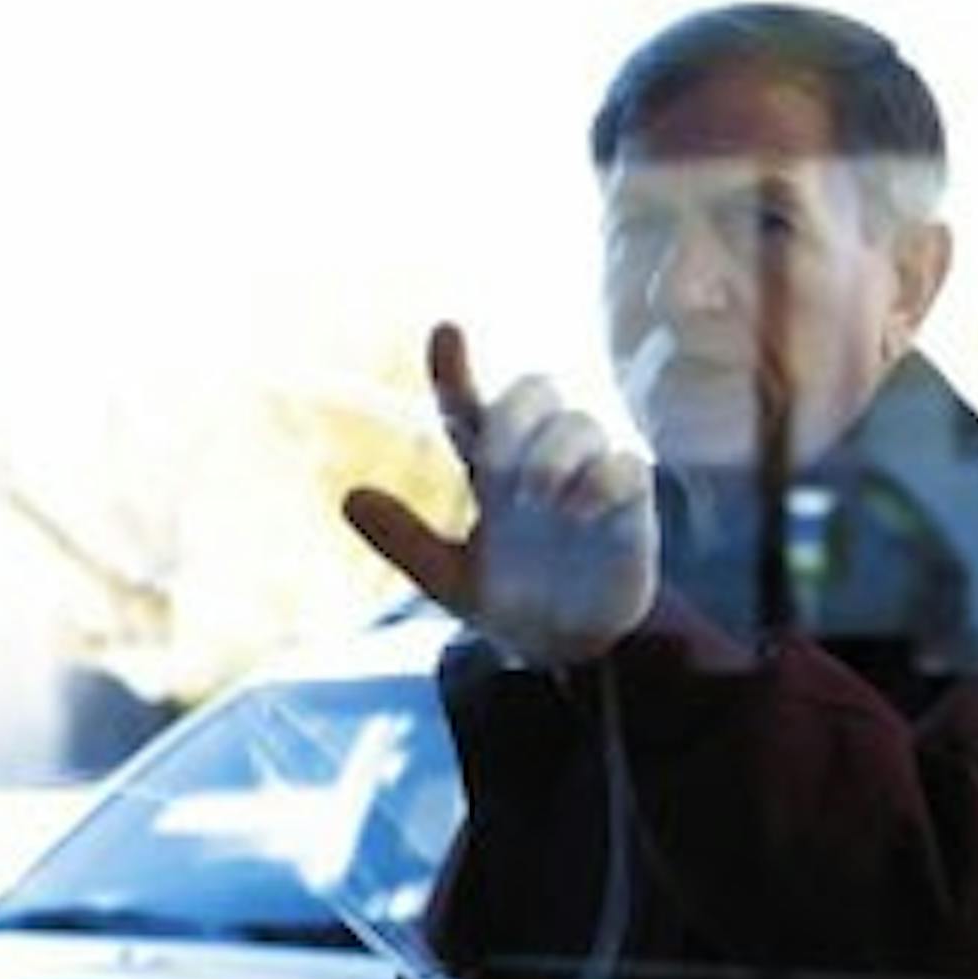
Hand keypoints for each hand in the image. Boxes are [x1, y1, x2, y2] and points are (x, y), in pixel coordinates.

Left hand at [343, 323, 656, 666]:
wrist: (568, 647)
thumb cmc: (510, 601)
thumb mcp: (447, 580)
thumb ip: (405, 541)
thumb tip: (349, 498)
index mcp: (490, 470)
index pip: (470, 406)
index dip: (455, 368)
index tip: (445, 332)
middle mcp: (539, 460)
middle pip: (537, 390)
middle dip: (516, 413)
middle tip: (495, 466)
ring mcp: (587, 476)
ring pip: (580, 422)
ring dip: (554, 453)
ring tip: (540, 499)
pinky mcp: (629, 504)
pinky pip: (626, 464)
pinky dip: (602, 478)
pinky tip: (580, 511)